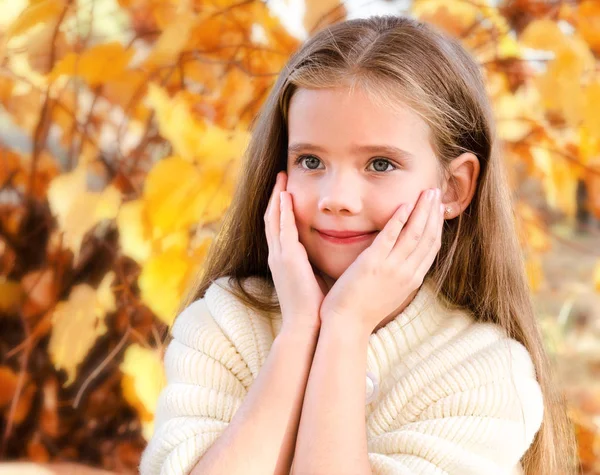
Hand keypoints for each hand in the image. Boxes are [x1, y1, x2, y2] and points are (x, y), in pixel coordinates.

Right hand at [264, 171, 327, 337]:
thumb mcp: (311, 280)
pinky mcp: (287, 258)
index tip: (286, 192)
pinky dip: (282, 210)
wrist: (306, 326)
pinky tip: (286, 195)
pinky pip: (283, 228)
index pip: (278, 229)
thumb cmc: (314, 307)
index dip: (280, 209)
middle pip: (271, 219)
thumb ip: (313, 264)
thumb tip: (326, 254)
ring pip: (273, 219)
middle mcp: (277, 256)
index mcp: (283, 261)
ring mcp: (279, 256)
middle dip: (275, 197)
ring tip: (281, 179)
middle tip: (280, 177)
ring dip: (277, 197)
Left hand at [319, 188, 444, 335]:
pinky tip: (404, 204)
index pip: (431, 248)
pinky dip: (399, 219)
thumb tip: (403, 261)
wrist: (347, 325)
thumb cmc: (363, 310)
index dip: (436, 226)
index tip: (438, 209)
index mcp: (412, 279)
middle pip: (428, 237)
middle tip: (436, 193)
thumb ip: (399, 275)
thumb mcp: (390, 292)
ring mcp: (391, 268)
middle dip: (433, 213)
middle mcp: (407, 273)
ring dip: (423, 210)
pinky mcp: (373, 263)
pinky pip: (390, 237)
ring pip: (414, 234)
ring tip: (427, 192)